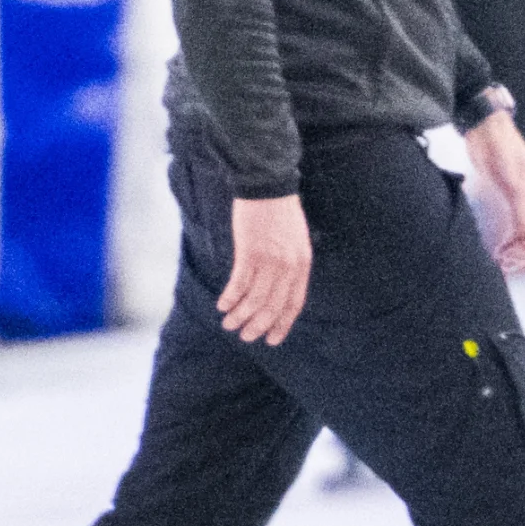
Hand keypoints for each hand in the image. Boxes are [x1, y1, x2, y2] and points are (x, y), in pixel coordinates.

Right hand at [218, 192, 312, 344]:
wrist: (268, 186)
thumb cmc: (280, 213)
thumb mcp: (295, 241)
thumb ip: (290, 266)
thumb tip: (278, 290)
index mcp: (302, 265)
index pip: (294, 304)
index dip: (282, 324)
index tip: (272, 339)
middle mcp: (289, 267)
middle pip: (273, 306)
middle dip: (258, 325)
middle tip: (245, 336)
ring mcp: (270, 260)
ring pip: (255, 300)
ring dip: (240, 316)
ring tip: (229, 325)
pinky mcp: (250, 252)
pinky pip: (239, 284)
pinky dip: (230, 298)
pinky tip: (222, 306)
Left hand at [466, 110, 524, 274]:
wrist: (485, 133)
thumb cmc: (505, 152)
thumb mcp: (514, 185)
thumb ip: (520, 213)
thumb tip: (523, 238)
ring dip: (524, 245)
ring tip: (511, 260)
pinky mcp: (511, 197)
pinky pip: (517, 222)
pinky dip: (512, 235)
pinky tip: (503, 246)